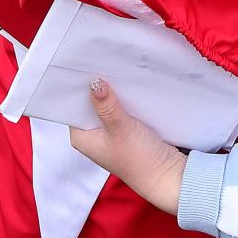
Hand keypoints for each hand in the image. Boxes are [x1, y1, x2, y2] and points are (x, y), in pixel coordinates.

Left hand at [70, 79, 186, 215]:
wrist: (165, 174)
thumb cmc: (138, 158)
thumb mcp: (120, 128)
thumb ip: (106, 106)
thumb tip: (93, 82)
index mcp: (82, 138)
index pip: (72, 107)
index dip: (77, 88)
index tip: (81, 67)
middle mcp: (92, 136)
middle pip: (90, 105)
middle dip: (97, 87)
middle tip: (101, 62)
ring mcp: (108, 134)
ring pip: (106, 106)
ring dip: (112, 92)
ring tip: (115, 69)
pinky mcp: (125, 131)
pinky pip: (120, 110)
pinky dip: (123, 100)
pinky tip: (129, 86)